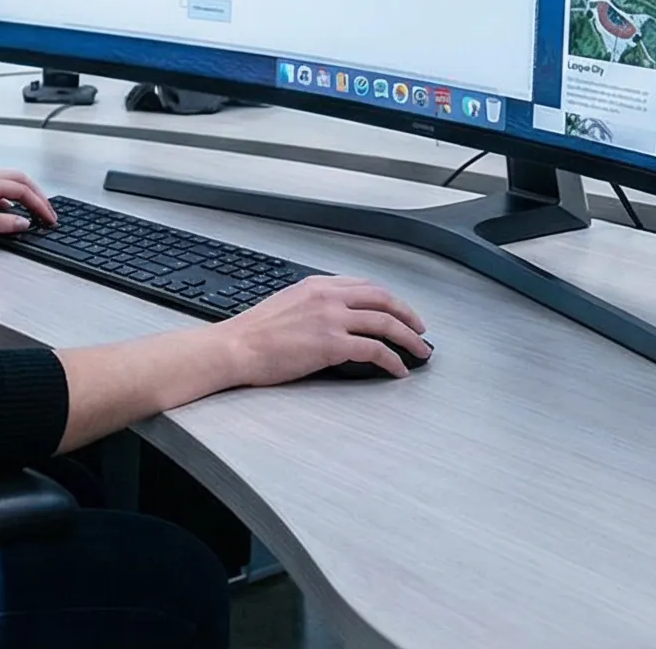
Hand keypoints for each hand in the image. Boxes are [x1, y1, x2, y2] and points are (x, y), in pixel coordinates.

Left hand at [0, 170, 57, 238]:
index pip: (22, 190)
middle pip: (20, 180)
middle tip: (48, 213)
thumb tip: (23, 223)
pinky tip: (10, 213)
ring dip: (25, 196)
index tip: (49, 218)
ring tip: (35, 212)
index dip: (40, 205)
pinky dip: (11, 200)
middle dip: (38, 196)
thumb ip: (0, 223)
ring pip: (10, 183)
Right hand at [216, 276, 429, 382]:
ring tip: (419, 351)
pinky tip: (397, 369)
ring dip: (409, 339)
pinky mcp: (332, 344)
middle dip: (408, 315)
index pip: (365, 286)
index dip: (389, 299)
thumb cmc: (252, 333)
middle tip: (420, 330)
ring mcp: (331, 319)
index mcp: (316, 285)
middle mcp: (328, 297)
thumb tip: (333, 319)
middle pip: (383, 299)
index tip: (399, 311)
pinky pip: (375, 350)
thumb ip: (313, 305)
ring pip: (386, 323)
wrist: (235, 347)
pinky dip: (393, 360)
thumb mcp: (285, 304)